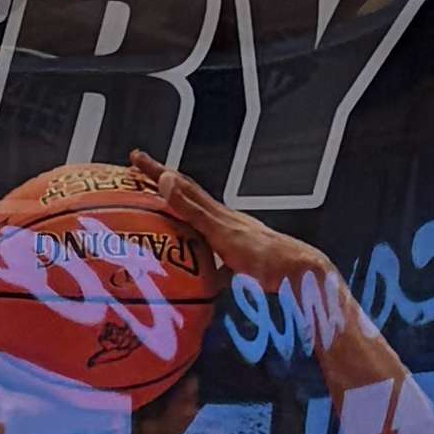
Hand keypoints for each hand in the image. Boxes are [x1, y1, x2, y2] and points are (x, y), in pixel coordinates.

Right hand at [116, 151, 319, 299]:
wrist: (298, 274)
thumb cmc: (262, 255)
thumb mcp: (221, 232)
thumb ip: (194, 210)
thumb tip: (167, 180)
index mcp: (215, 213)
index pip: (180, 185)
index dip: (157, 171)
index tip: (134, 157)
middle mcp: (222, 222)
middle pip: (187, 199)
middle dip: (162, 188)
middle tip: (138, 178)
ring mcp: (230, 240)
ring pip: (196, 227)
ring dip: (176, 221)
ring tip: (156, 221)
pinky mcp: (237, 260)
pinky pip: (207, 257)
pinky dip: (193, 261)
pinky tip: (188, 276)